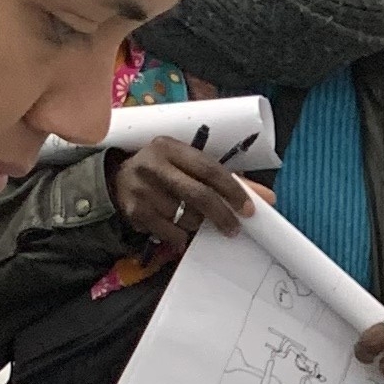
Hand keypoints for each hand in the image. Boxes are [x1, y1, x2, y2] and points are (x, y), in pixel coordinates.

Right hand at [109, 132, 256, 255]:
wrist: (115, 180)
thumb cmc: (164, 173)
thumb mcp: (187, 166)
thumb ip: (226, 180)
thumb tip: (268, 198)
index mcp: (170, 147)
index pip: (209, 168)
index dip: (233, 190)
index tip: (249, 209)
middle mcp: (153, 164)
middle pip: (198, 195)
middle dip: (221, 215)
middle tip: (234, 229)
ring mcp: (142, 188)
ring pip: (185, 217)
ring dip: (197, 224)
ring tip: (192, 218)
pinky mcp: (135, 211)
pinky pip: (171, 232)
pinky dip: (181, 235)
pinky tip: (176, 227)